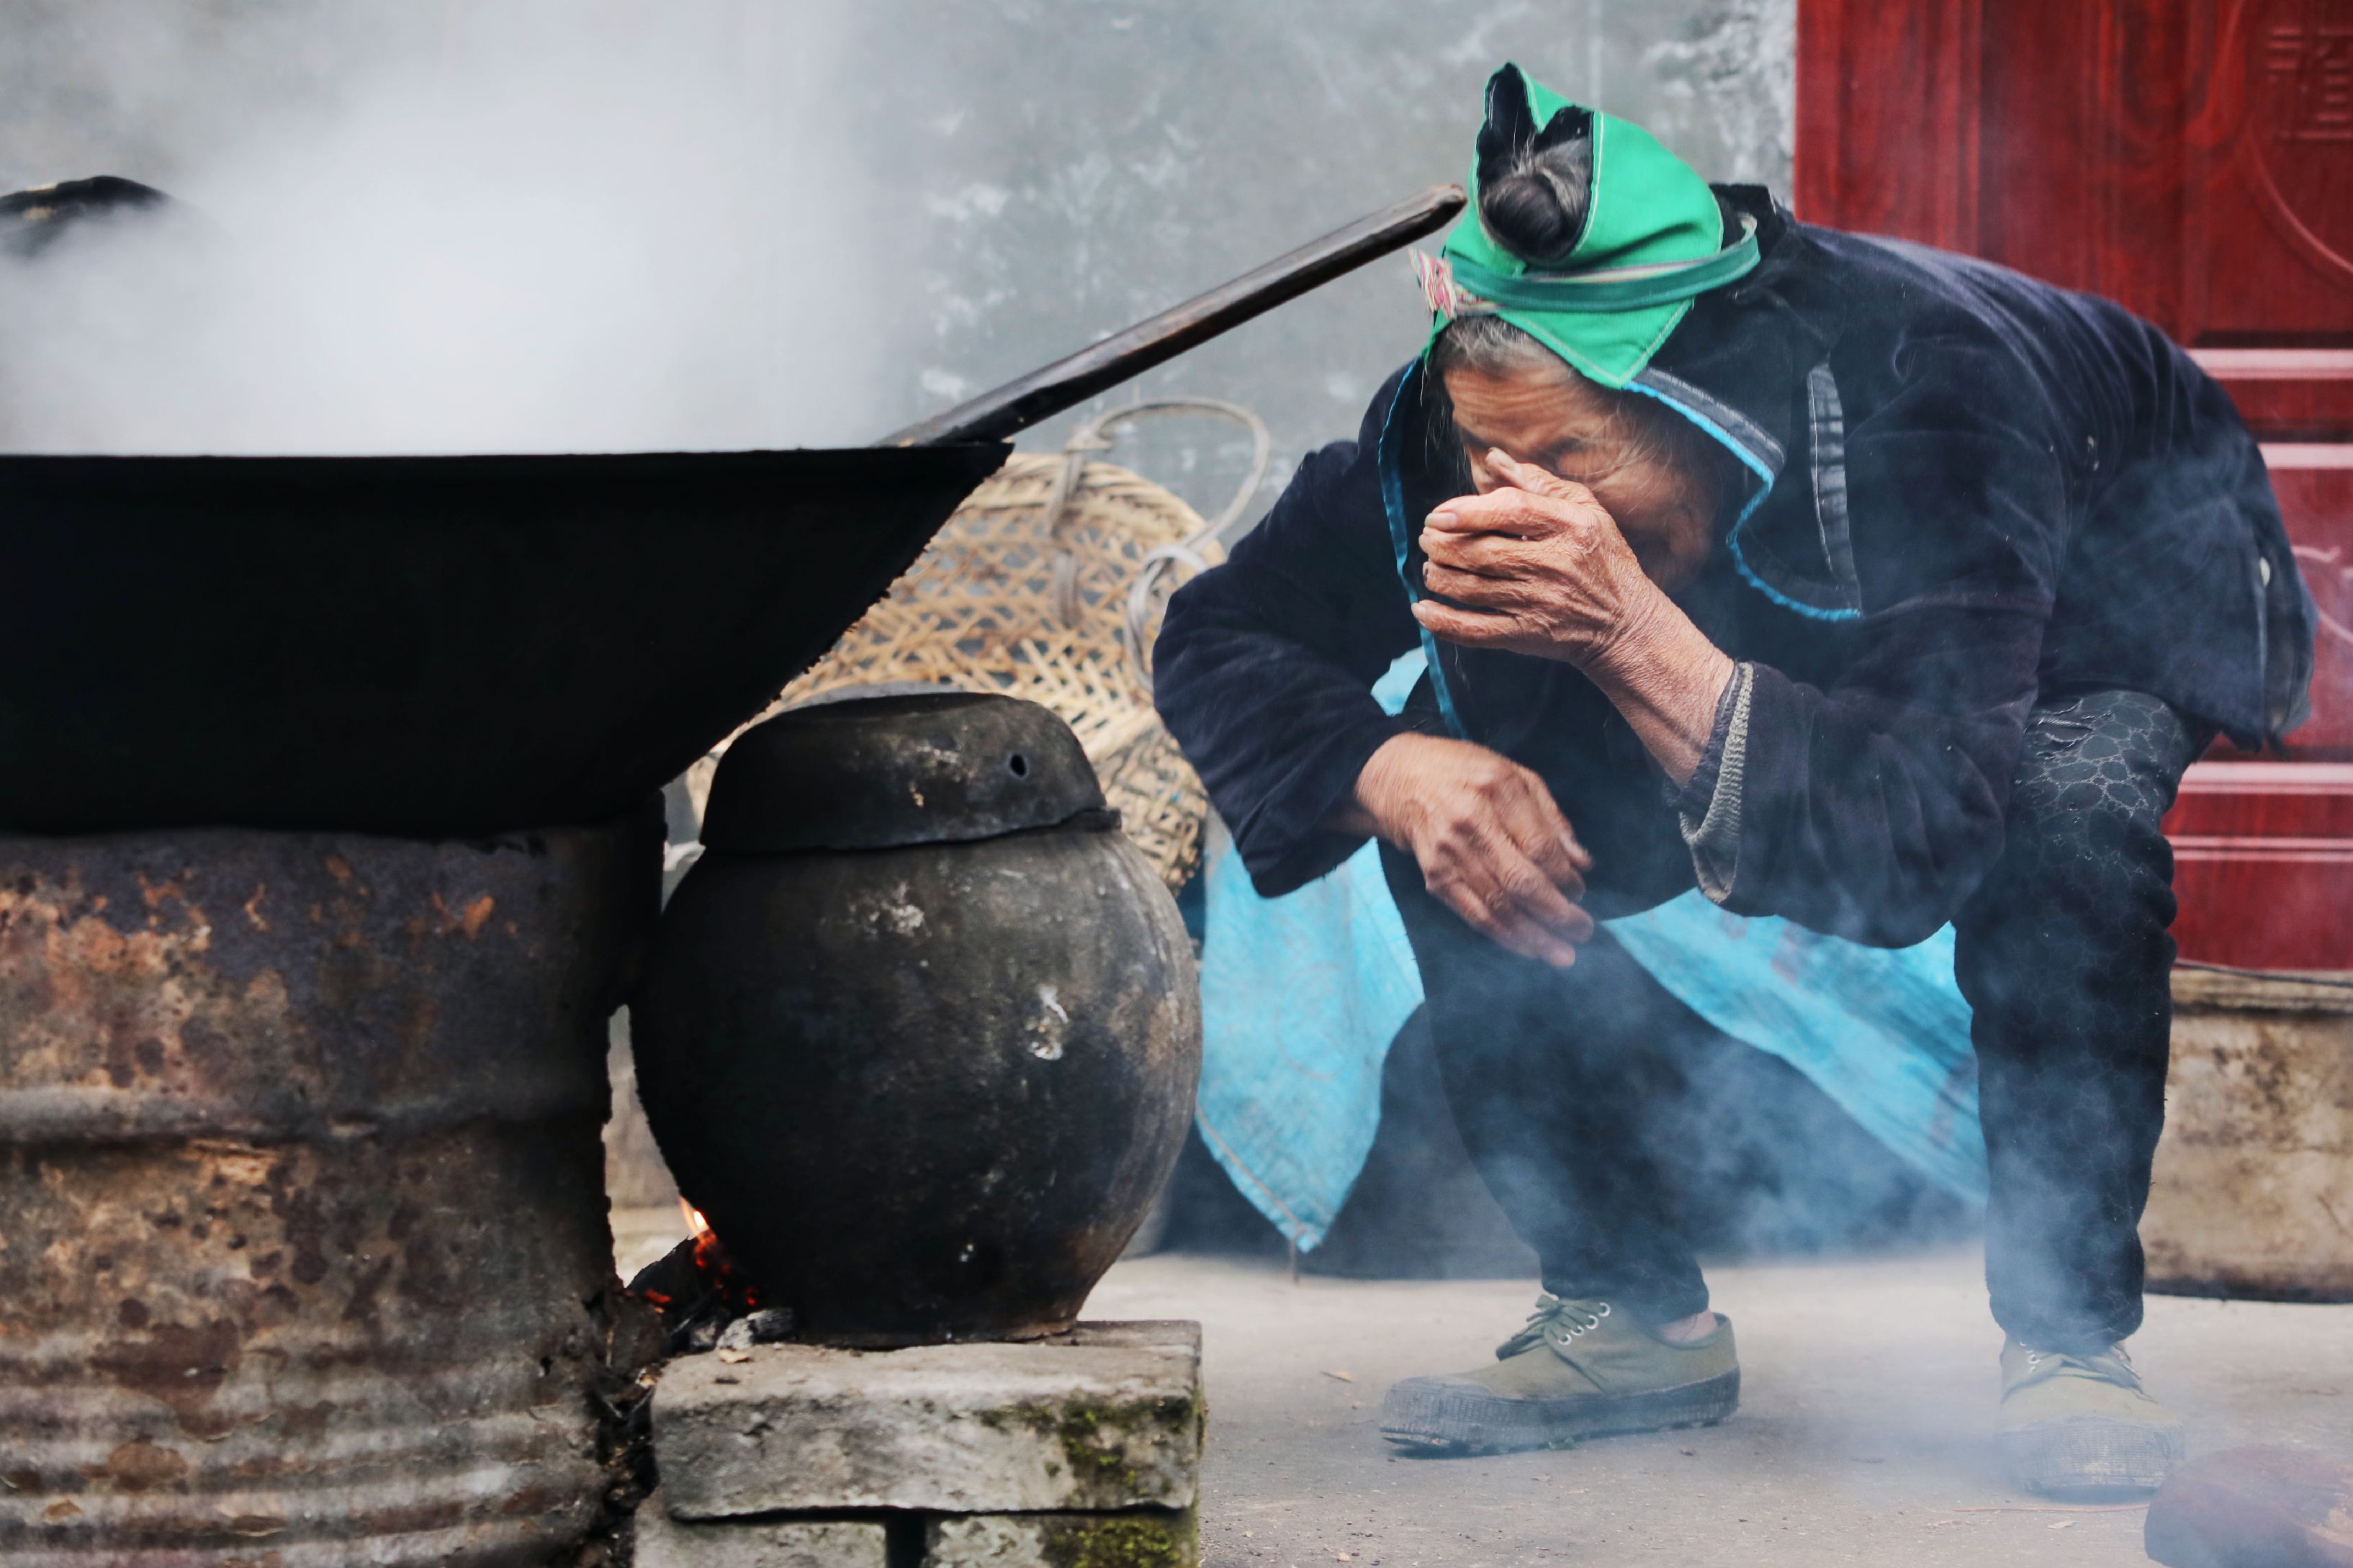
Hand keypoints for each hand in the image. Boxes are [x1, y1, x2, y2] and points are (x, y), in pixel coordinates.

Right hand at [1351, 731, 1593, 966]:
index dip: (1566, 878)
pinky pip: (1473, 915)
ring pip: (1498, 906)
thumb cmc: (1468, 773)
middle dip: (1558, 915)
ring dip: (1534, 936)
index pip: (1540, 847)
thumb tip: (1582, 865)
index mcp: (1498, 791)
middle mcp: (1472, 823)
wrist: (1402, 777)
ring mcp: (1449, 853)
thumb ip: (1552, 819)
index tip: (1581, 892)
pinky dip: (1503, 936)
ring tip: (1562, 954)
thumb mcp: (1518, 777)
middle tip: (1583, 932)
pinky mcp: (1434, 876)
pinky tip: (1527, 947)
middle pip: (1521, 882)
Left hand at [1416, 449, 1736, 785]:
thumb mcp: (1586, 511)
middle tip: (1427, 539)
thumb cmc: (1602, 559)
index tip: (1437, 514)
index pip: (1510, 511)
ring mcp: (1540, 603)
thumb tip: (1494, 459)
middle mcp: (1555, 564)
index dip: (1467, 511)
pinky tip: (1422, 609)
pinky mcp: (1528, 635)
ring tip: (1430, 567)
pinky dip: (1442, 622)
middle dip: (1442, 545)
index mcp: (1570, 526)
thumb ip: (1538, 483)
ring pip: (1472, 589)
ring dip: (1439, 576)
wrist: (1625, 624)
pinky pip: (1475, 631)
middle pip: (1482, 552)